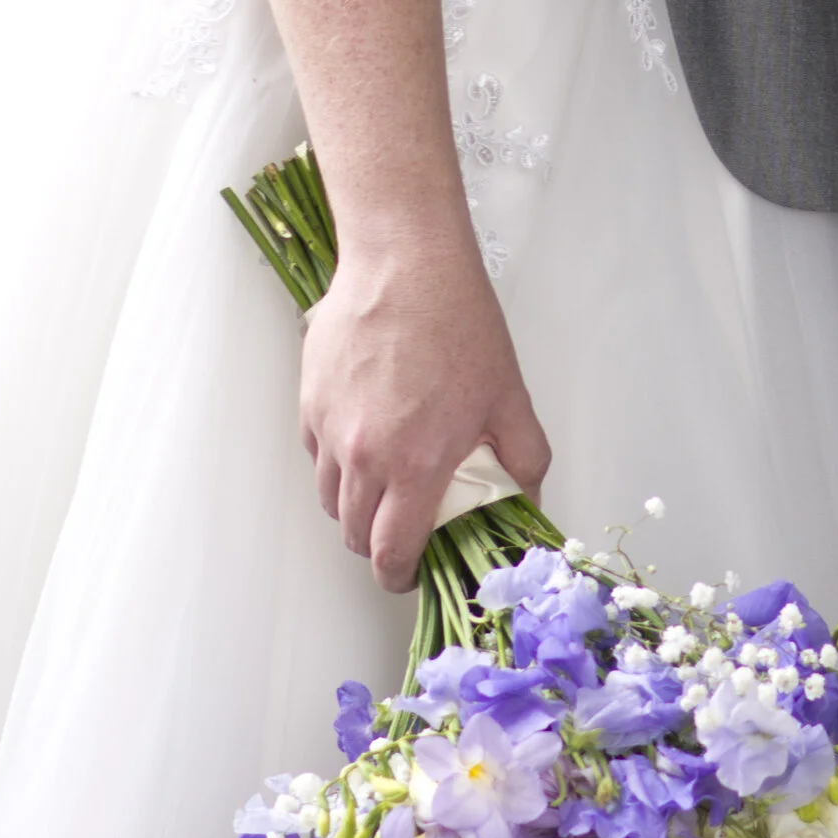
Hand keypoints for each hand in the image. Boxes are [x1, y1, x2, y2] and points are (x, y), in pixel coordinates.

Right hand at [297, 231, 550, 591]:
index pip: (389, 554)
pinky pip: (315, 452)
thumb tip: (528, 501)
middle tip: (404, 528)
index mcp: (413, 464)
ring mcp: (328, 426)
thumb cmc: (458, 322)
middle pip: (354, 534)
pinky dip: (335, 461)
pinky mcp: (309, 398)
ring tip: (385, 482)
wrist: (405, 260)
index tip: (410, 574)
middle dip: (378, 544)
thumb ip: (523, 460)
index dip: (399, 578)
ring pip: (330, 496)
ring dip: (355, 505)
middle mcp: (361, 454)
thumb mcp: (510, 396)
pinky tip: (364, 436)